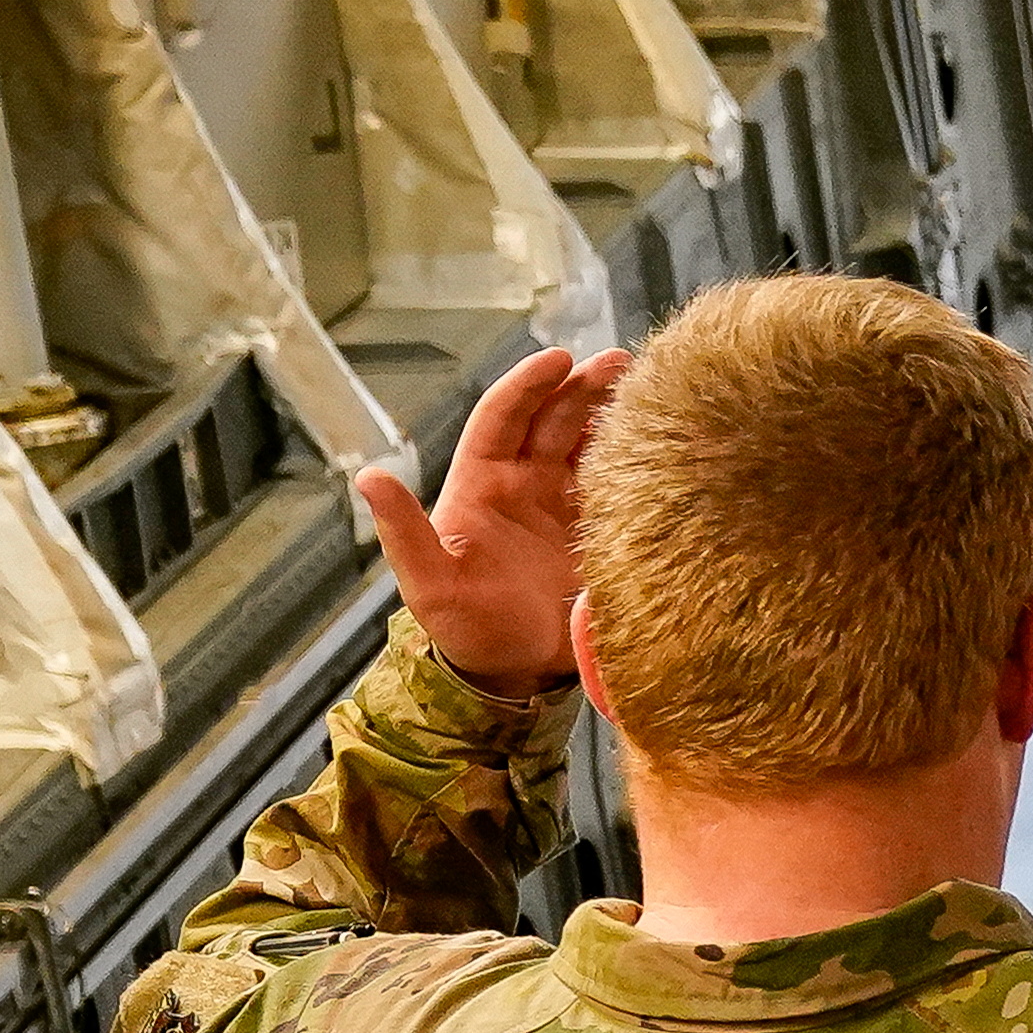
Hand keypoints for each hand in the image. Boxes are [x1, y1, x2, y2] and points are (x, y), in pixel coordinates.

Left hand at [360, 346, 627, 694]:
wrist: (513, 673)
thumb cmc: (464, 629)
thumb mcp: (427, 583)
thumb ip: (403, 530)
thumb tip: (369, 476)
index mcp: (482, 484)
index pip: (505, 417)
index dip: (529, 385)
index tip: (560, 359)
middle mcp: (523, 485)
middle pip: (553, 419)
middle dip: (582, 386)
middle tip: (621, 363)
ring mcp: (562, 505)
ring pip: (587, 443)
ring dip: (612, 412)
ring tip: (650, 390)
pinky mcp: (598, 532)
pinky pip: (619, 485)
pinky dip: (637, 460)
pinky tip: (662, 446)